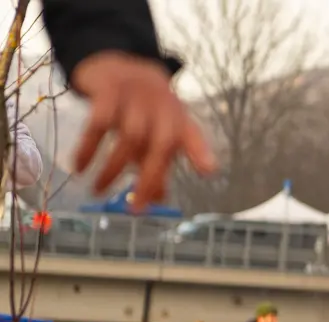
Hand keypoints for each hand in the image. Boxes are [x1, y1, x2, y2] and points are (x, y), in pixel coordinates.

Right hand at [70, 52, 216, 211]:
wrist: (119, 64)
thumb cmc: (144, 108)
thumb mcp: (158, 130)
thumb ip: (160, 163)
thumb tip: (159, 199)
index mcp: (178, 119)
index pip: (193, 137)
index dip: (201, 153)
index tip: (208, 171)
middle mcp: (162, 108)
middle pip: (160, 146)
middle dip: (149, 179)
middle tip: (135, 209)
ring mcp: (136, 98)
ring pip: (130, 138)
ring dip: (114, 168)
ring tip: (99, 190)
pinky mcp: (108, 92)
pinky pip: (98, 124)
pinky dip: (88, 148)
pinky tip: (79, 167)